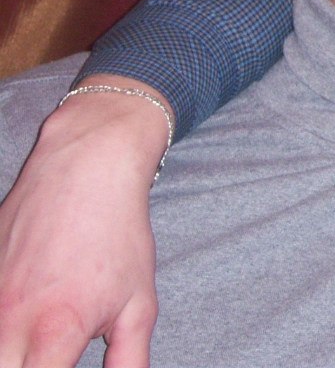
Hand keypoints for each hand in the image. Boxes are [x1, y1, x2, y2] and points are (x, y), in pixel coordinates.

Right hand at [0, 78, 170, 367]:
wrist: (86, 169)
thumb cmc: (118, 236)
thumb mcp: (138, 304)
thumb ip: (128, 360)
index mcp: (56, 332)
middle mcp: (10, 320)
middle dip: (23, 367)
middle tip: (48, 357)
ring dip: (10, 350)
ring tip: (34, 342)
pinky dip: (2, 323)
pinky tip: (23, 309)